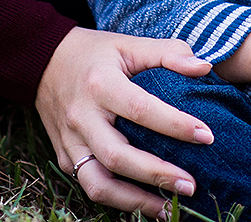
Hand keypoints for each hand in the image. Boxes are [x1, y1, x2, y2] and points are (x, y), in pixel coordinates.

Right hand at [35, 27, 213, 216]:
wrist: (44, 63)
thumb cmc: (96, 53)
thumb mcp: (129, 44)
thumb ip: (168, 52)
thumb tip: (205, 67)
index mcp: (100, 84)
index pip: (140, 109)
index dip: (174, 125)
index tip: (206, 136)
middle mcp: (82, 116)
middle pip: (118, 156)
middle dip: (156, 174)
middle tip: (191, 185)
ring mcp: (70, 141)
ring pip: (99, 182)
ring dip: (135, 201)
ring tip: (169, 209)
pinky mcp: (64, 156)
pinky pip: (90, 185)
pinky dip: (118, 200)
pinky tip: (146, 204)